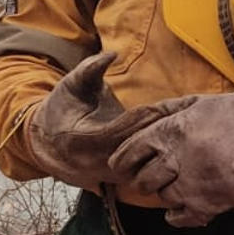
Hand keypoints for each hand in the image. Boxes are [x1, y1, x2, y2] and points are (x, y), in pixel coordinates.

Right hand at [24, 52, 191, 190]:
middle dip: (162, 131)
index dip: (147, 116)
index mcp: (84, 141)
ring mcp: (109, 176)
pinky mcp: (120, 180)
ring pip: (145, 165)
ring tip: (185, 127)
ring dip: (163, 146)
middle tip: (187, 115)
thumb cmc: (61, 109)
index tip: (168, 104)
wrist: (47, 143)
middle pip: (140, 150)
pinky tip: (175, 140)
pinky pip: (145, 170)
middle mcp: (98, 163)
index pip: (125, 129)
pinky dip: (159, 155)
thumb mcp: (71, 85)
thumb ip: (89, 69)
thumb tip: (111, 54)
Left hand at [107, 81, 233, 226]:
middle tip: (161, 173)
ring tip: (185, 182)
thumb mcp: (194, 102)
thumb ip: (163, 111)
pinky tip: (185, 204)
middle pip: (142, 181)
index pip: (126, 156)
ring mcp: (190, 185)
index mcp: (167, 133)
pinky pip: (179, 218)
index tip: (129, 165)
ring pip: (162, 198)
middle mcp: (174, 160)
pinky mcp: (208, 204)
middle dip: (148, 178)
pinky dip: (178, 215)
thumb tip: (138, 118)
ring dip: (170, 192)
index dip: (125, 162)